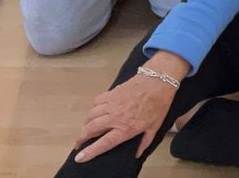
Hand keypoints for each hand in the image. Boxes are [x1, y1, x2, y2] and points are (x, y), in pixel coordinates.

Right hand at [72, 58, 186, 162]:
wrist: (159, 80)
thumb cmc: (158, 104)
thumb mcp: (154, 127)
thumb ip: (144, 142)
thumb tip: (137, 155)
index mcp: (125, 128)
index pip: (103, 143)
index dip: (90, 152)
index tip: (80, 157)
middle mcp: (115, 117)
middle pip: (91, 129)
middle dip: (82, 138)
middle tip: (80, 143)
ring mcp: (111, 103)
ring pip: (91, 115)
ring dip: (86, 123)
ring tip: (87, 128)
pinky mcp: (111, 93)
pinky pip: (96, 101)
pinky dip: (93, 108)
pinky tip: (95, 111)